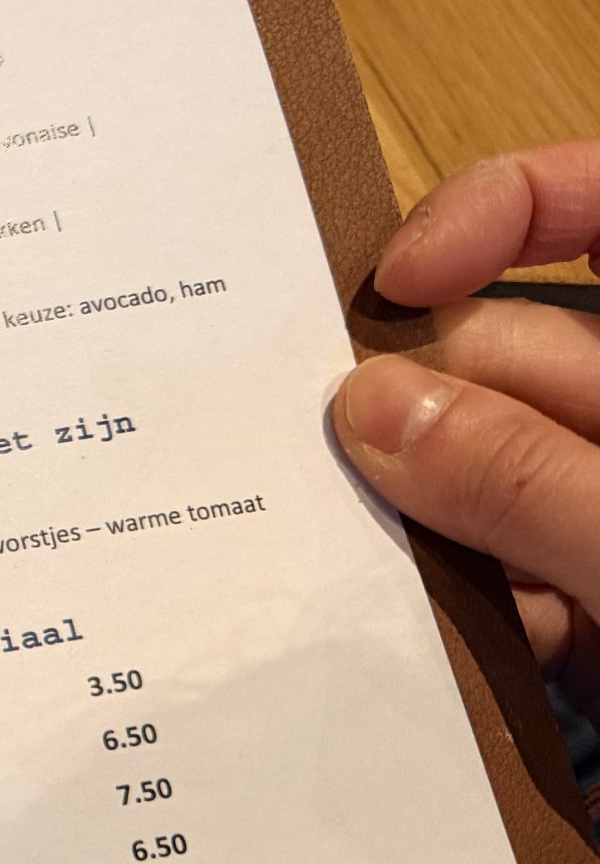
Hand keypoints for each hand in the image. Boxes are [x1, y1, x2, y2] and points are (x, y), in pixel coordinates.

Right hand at [331, 142, 599, 713]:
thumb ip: (532, 477)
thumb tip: (368, 404)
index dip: (508, 209)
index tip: (394, 280)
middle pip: (540, 356)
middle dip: (431, 398)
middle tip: (324, 456)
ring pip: (513, 484)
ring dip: (442, 525)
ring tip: (361, 566)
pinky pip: (530, 594)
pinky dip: (483, 621)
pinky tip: (452, 654)